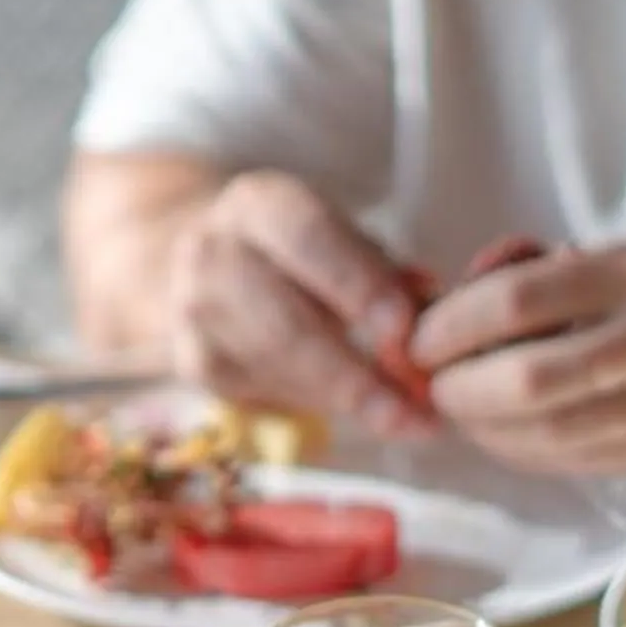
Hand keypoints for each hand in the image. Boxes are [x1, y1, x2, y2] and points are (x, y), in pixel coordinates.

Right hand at [165, 171, 435, 436]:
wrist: (200, 260)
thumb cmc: (292, 251)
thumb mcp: (336, 238)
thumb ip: (381, 270)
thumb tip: (431, 309)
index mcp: (258, 205)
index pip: (308, 238)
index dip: (356, 282)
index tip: (402, 328)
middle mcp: (213, 254)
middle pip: (283, 322)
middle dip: (351, 372)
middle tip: (408, 408)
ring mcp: (194, 313)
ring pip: (273, 368)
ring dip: (341, 400)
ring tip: (401, 421)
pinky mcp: (194, 363)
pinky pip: (261, 392)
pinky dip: (315, 404)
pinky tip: (352, 408)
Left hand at [407, 240, 625, 476]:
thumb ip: (578, 277)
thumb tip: (481, 296)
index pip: (518, 300)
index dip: (451, 326)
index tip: (422, 337)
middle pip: (521, 381)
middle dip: (458, 391)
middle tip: (434, 387)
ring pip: (546, 436)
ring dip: (487, 432)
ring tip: (465, 415)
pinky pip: (584, 461)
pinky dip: (532, 453)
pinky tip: (513, 439)